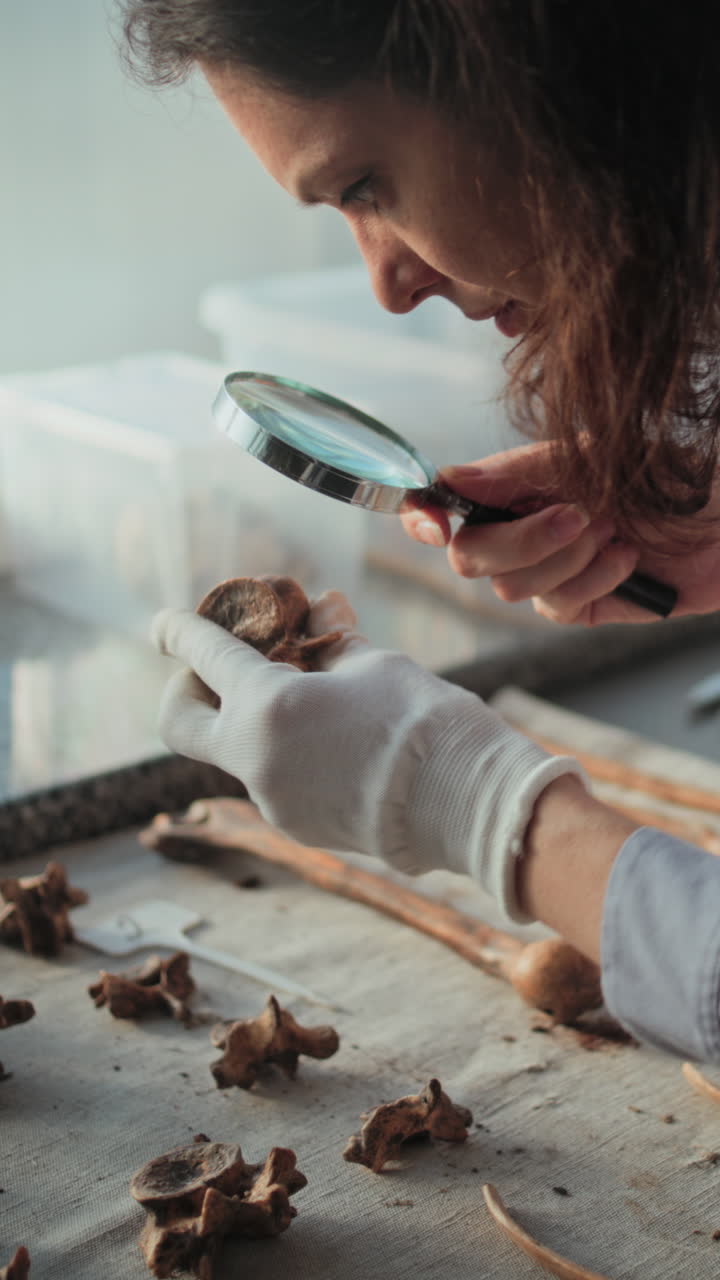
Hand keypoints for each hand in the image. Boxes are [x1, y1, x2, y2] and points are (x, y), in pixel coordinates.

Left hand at [151, 591, 582, 922]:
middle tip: (220, 671)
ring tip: (311, 698)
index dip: (178, 630)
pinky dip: (287, 750)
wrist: (470, 802)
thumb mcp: (372, 663)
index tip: (165, 623)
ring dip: (253, 719)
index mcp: (267, 705)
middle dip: (186, 688)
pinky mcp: (297, 825)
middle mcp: (254, 758)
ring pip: (235, 750)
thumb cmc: (426, 719)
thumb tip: (316, 613)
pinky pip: (274, 777)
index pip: (201, 654)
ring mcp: (272, 799)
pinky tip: (334, 738)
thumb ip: (327, 642)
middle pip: (178, 722)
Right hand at [401, 441, 719, 624]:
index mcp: (513, 489)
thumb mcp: (587, 456)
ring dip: (568, 556)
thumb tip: (450, 480)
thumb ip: (514, 472)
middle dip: (520, 541)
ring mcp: (547, 573)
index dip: (424, 518)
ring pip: (511, 587)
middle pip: (468, 558)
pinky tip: (628, 556)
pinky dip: (595, 576)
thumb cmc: (665, 474)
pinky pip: (556, 606)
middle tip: (576, 515)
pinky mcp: (579, 605)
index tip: (436, 522)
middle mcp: (520, 532)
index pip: (443, 508)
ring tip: (614, 527)